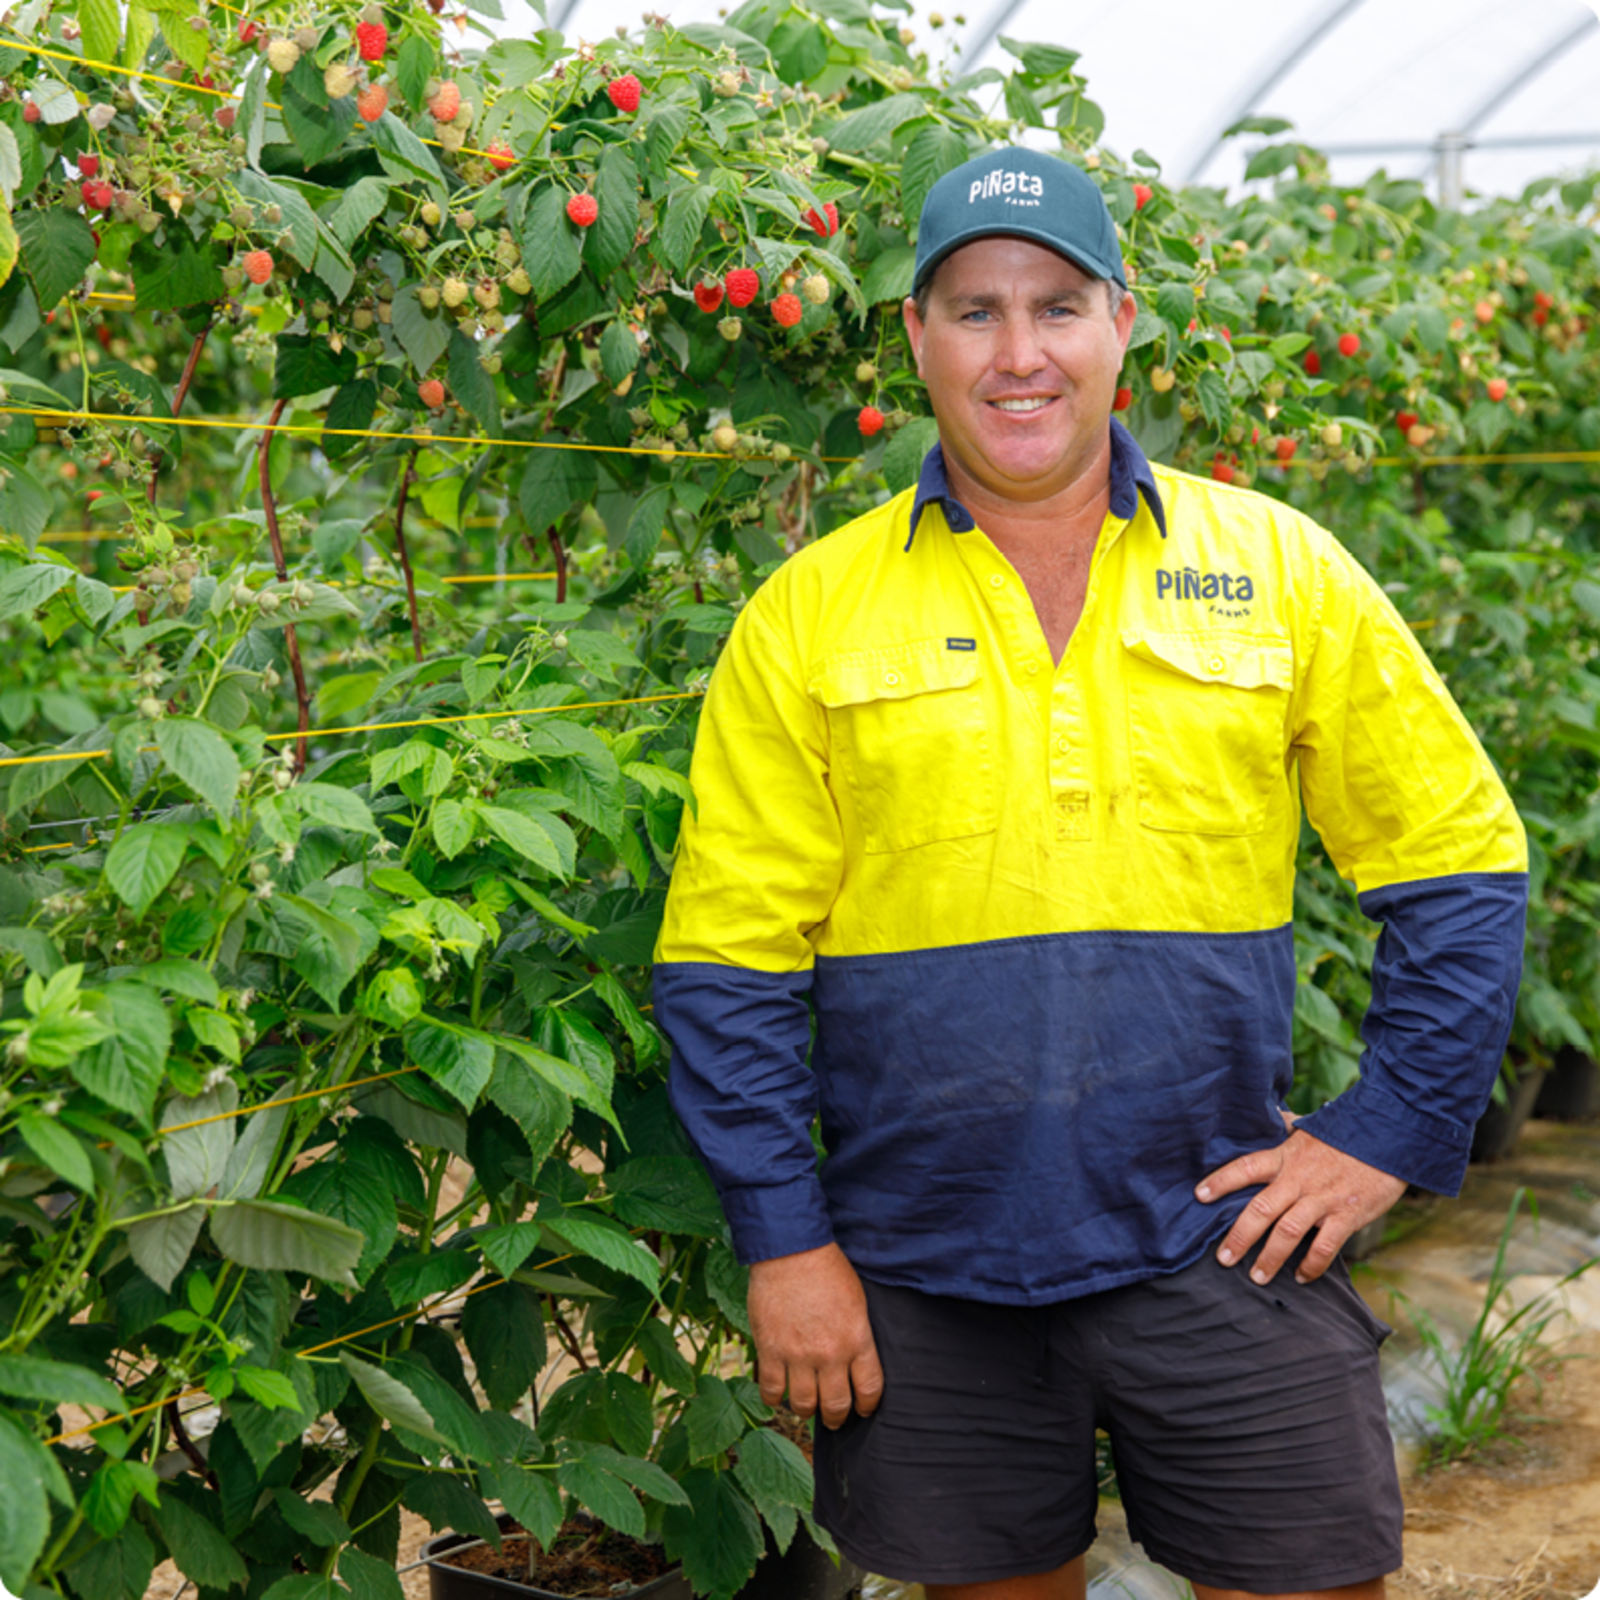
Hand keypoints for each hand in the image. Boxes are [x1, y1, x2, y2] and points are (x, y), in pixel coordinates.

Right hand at [748, 1242, 882, 1429]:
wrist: (791, 1250)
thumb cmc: (827, 1268)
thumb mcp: (858, 1300)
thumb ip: (857, 1334)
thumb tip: (857, 1360)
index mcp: (857, 1339)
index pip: (869, 1389)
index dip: (867, 1405)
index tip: (863, 1409)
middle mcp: (830, 1354)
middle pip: (836, 1405)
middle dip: (837, 1417)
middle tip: (834, 1418)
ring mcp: (798, 1355)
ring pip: (804, 1405)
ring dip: (806, 1410)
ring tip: (806, 1407)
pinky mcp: (770, 1350)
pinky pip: (771, 1390)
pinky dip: (773, 1399)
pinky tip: (777, 1395)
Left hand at [1195, 1124, 1405, 1285]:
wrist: (1389, 1137)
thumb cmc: (1346, 1135)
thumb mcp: (1310, 1129)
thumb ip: (1286, 1128)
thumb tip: (1269, 1114)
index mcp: (1286, 1157)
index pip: (1245, 1168)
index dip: (1220, 1181)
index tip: (1199, 1196)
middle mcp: (1299, 1179)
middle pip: (1261, 1208)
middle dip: (1239, 1236)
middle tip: (1223, 1259)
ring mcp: (1323, 1198)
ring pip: (1288, 1231)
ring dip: (1270, 1257)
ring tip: (1256, 1277)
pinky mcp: (1348, 1214)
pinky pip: (1325, 1245)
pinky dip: (1312, 1264)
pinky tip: (1301, 1276)